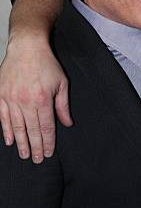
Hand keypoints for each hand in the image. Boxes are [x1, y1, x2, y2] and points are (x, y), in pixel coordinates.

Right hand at [0, 34, 72, 162]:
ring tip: (25, 155)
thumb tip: (67, 123)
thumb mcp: (61, 83)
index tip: (49, 153)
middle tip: (37, 160)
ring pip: (16, 127)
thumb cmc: (46, 64)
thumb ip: (63, 106)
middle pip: (31, 131)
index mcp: (43, 99)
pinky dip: (6, 130)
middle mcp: (26, 101)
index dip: (48, 142)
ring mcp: (11, 99)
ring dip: (21, 143)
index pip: (46, 128)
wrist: (27, 47)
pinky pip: (3, 117)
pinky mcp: (1, 95)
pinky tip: (9, 141)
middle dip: (36, 147)